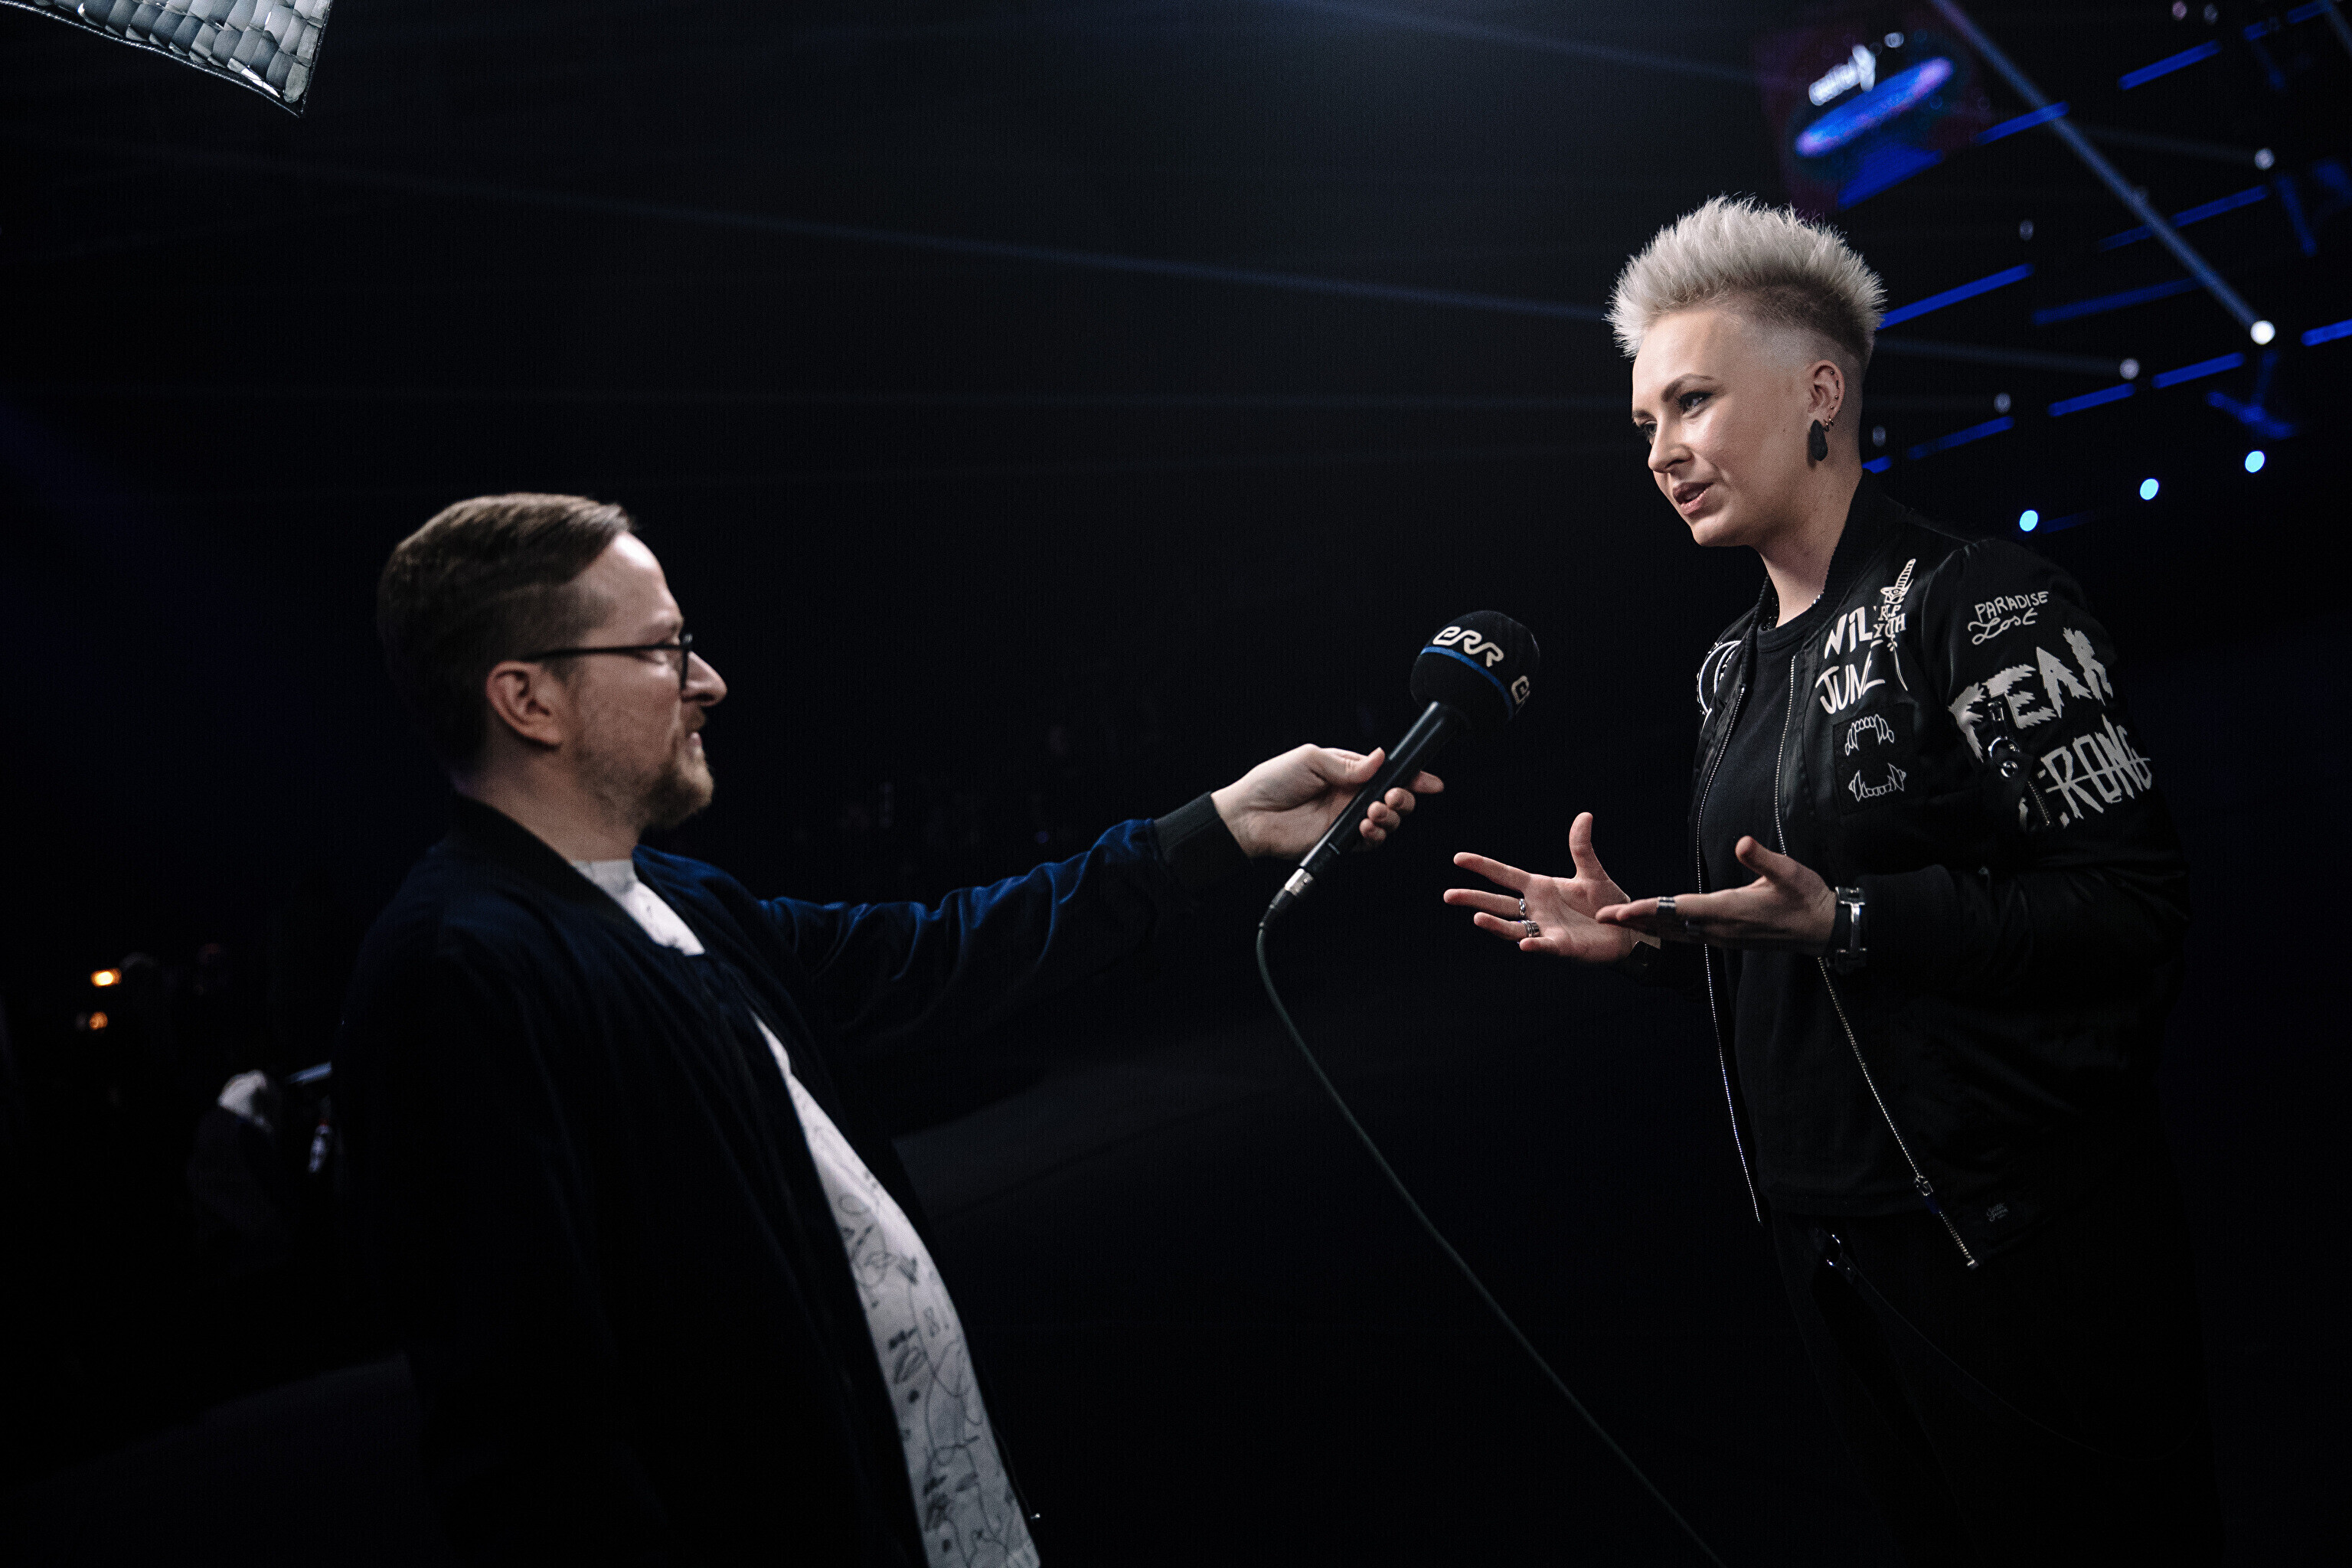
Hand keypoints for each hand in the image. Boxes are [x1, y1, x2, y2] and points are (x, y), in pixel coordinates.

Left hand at [1212, 744, 1442, 859]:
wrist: (1251, 815)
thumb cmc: (1274, 781)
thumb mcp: (1311, 759)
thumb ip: (1349, 764)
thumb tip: (1379, 758)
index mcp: (1348, 770)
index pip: (1387, 773)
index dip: (1412, 777)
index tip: (1430, 782)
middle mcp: (1352, 794)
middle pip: (1396, 798)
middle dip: (1404, 798)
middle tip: (1392, 798)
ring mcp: (1347, 818)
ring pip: (1388, 821)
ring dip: (1390, 817)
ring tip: (1372, 812)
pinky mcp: (1340, 840)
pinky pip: (1370, 842)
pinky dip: (1375, 835)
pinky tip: (1364, 827)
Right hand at [1444, 812, 1653, 964]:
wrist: (1627, 931)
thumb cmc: (1607, 903)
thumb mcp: (1592, 873)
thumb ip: (1581, 847)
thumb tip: (1584, 815)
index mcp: (1540, 888)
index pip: (1505, 875)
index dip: (1483, 866)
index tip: (1458, 858)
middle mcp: (1536, 909)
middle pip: (1498, 902)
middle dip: (1474, 899)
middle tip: (1448, 895)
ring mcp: (1546, 929)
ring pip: (1512, 927)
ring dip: (1494, 924)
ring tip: (1476, 918)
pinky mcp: (1562, 947)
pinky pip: (1545, 946)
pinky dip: (1534, 946)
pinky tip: (1524, 945)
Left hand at [1594, 836, 1834, 952]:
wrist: (1824, 928)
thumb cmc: (1807, 897)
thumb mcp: (1789, 872)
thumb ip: (1762, 859)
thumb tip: (1743, 843)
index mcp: (1729, 909)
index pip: (1678, 909)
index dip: (1647, 909)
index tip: (1620, 910)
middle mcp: (1721, 928)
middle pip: (1668, 924)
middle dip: (1635, 920)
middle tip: (1603, 918)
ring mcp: (1724, 936)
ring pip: (1677, 933)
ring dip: (1648, 926)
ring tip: (1620, 921)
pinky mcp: (1729, 938)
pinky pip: (1690, 936)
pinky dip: (1668, 931)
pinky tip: (1657, 927)